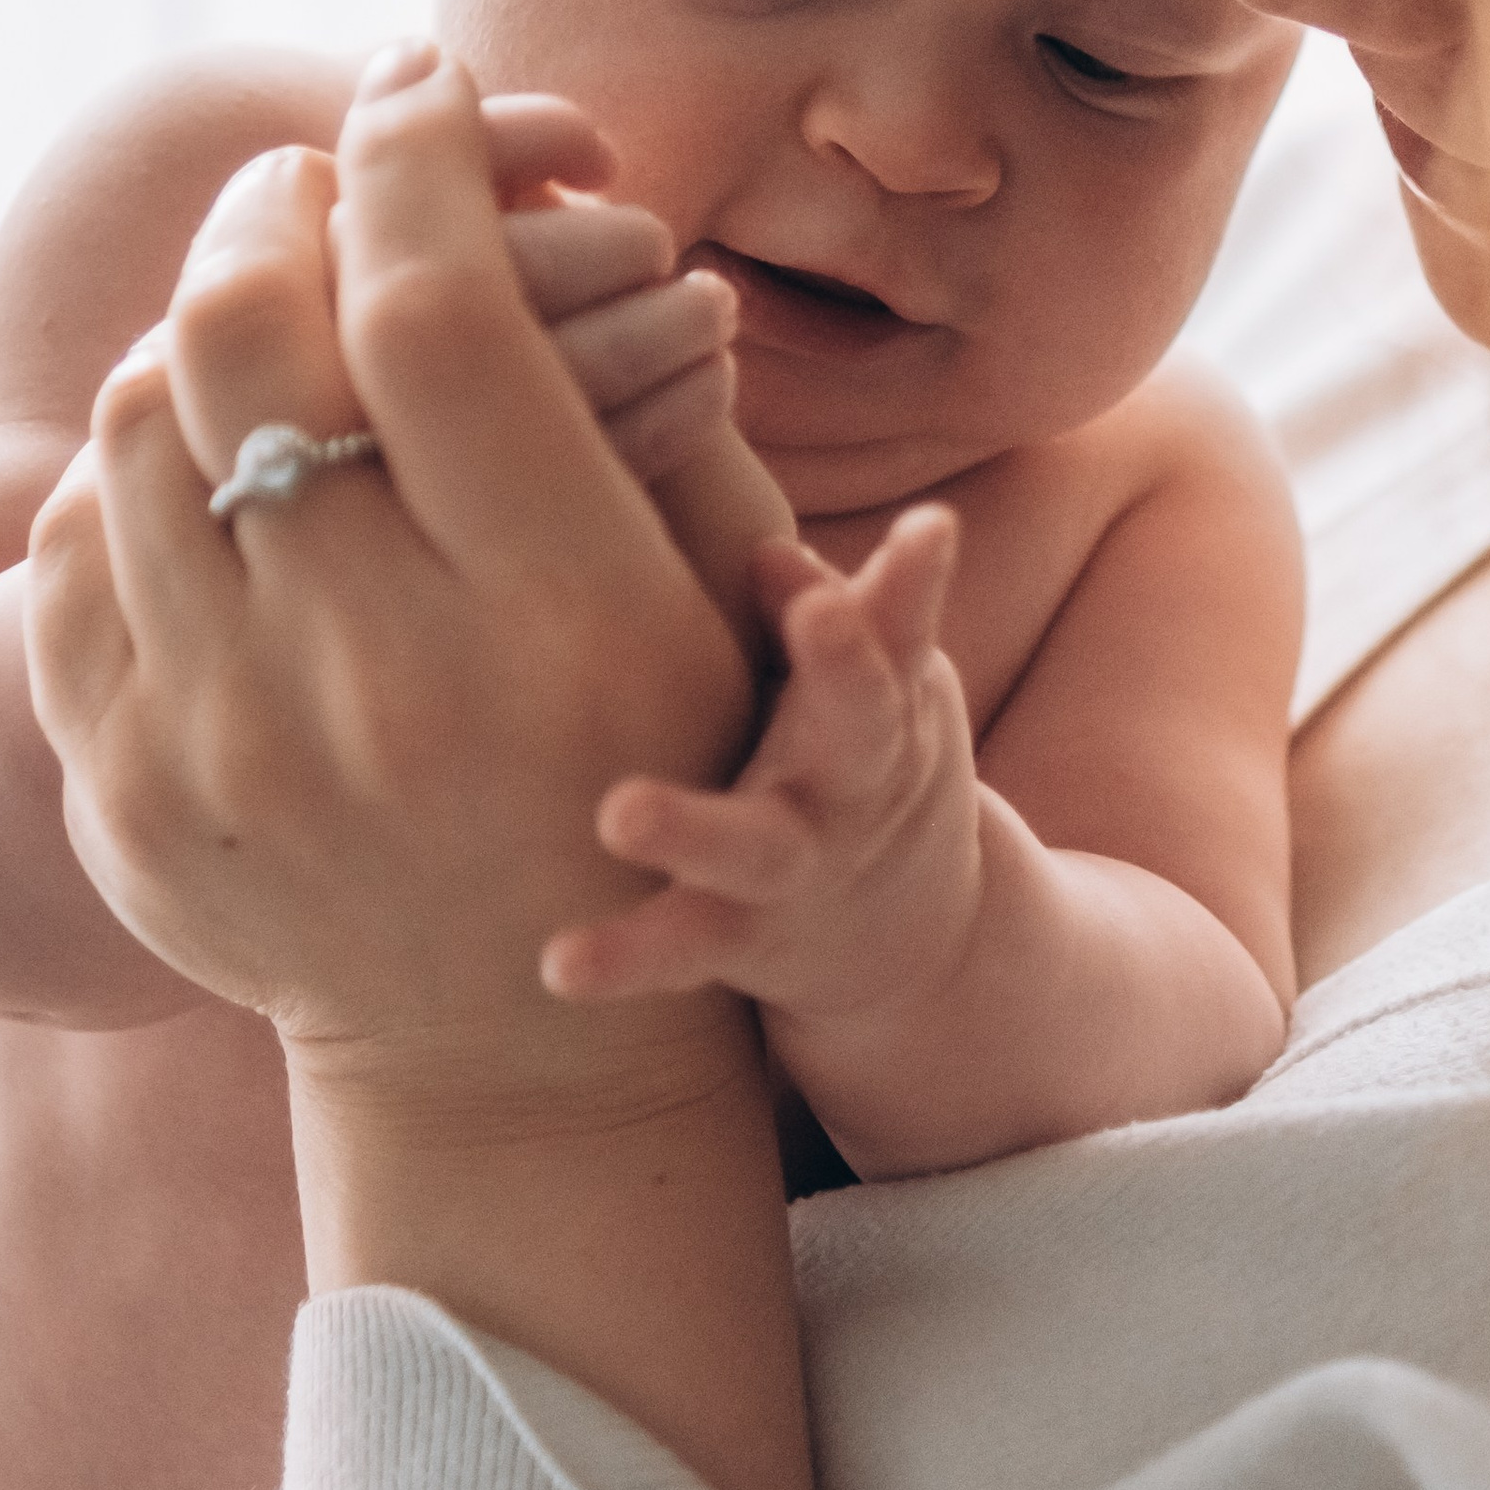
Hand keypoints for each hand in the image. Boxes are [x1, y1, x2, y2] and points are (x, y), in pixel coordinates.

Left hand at [25, 46, 819, 1489]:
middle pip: (250, 338)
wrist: (505, 1036)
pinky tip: (202, 456)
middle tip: (316, 180)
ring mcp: (229, 749)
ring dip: (199, 327)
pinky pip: (74, 549)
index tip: (423, 77)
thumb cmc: (632, 757)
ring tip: (265, 311)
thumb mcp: (678, 583)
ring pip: (141, 426)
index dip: (421, 154)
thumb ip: (612, 382)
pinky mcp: (129, 796)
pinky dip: (135, 467)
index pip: (435, 309)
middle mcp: (381, 683)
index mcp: (553, 616)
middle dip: (277, 209)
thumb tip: (506, 174)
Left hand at [542, 507, 976, 1022]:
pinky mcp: (739, 937)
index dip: (918, 576)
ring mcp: (798, 865)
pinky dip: (626, 959)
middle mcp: (854, 782)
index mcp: (890, 703)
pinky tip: (560, 963)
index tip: (930, 525)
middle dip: (847, 662)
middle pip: (864, 720)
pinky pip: (681, 947)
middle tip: (821, 610)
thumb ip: (830, 613)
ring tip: (620, 814)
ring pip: (756, 849)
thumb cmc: (861, 753)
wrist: (912, 937)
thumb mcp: (881, 684)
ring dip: (694, 829)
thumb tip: (767, 551)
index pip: (908, 624)